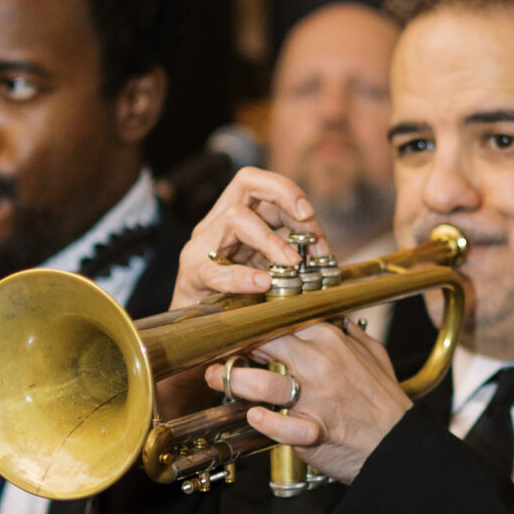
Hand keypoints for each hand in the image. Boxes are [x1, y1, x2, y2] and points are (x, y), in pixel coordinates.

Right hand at [173, 166, 321, 311]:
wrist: (192, 331)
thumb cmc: (232, 302)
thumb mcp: (263, 270)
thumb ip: (285, 257)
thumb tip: (321, 252)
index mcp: (234, 220)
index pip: (260, 186)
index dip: (289, 192)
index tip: (310, 216)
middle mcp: (215, 225)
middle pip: (246, 182)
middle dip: (282, 192)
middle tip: (306, 216)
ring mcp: (201, 248)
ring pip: (234, 217)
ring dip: (271, 239)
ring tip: (292, 264)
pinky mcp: (193, 276)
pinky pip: (216, 270)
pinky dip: (242, 277)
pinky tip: (263, 284)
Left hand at [205, 316, 410, 486]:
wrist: (399, 447)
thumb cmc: (385, 404)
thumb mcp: (375, 357)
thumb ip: (353, 335)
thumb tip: (342, 319)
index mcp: (330, 340)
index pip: (279, 319)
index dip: (252, 323)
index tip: (235, 327)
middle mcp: (319, 364)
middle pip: (261, 344)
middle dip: (233, 347)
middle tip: (217, 353)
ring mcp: (315, 398)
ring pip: (261, 383)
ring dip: (234, 382)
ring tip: (219, 380)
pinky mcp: (313, 430)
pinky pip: (280, 425)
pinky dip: (264, 422)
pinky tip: (254, 417)